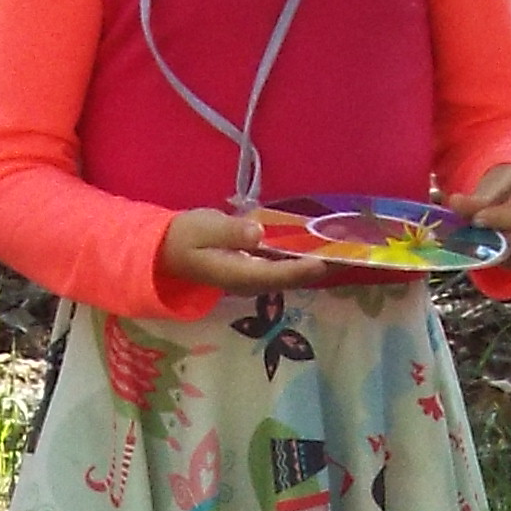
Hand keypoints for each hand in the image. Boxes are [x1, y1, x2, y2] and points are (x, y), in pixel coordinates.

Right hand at [160, 209, 335, 294]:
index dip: (302, 268)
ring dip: (310, 263)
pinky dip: (298, 258)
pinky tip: (313, 245)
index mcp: (238, 274)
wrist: (165, 251)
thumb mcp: (203, 228)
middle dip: (315, 267)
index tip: (324, 260)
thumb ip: (231, 231)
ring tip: (337, 248)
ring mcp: (252, 278)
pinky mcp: (252, 270)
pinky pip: (281, 268)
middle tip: (345, 252)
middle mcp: (249, 281)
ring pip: (287, 275)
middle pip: (289, 279)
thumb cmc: (183, 237)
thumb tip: (258, 233)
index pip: (276, 275)